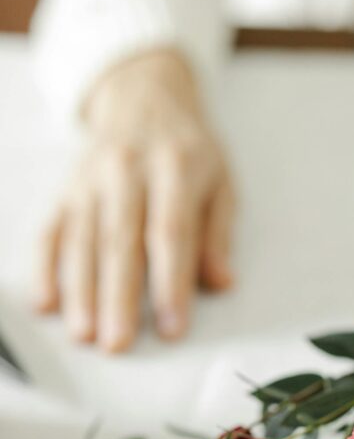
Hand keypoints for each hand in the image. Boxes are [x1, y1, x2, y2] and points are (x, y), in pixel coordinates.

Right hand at [34, 49, 234, 351]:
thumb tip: (222, 283)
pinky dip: (46, 268)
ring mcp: (90, 179)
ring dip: (79, 291)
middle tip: (117, 343)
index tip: (171, 326)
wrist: (143, 95)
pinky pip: (52, 230)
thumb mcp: (221, 181)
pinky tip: (46, 303)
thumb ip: (219, 234)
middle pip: (120, 241)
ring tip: (84, 333)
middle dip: (117, 296)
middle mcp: (127, 170)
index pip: (170, 232)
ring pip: (82, 240)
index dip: (169, 283)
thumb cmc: (189, 149)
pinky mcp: (67, 191)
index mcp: (175, 166)